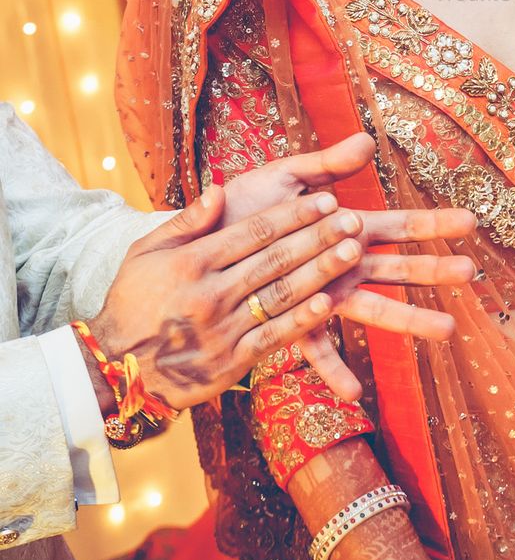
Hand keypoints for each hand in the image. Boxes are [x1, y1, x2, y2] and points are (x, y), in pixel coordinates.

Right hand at [88, 183, 368, 410]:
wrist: (115, 369)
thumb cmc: (133, 302)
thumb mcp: (146, 253)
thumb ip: (185, 222)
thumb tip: (219, 190)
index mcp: (191, 262)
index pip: (254, 232)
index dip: (294, 214)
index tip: (326, 199)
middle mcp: (209, 293)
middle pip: (276, 259)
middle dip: (319, 237)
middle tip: (354, 219)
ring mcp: (222, 328)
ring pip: (281, 294)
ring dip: (322, 272)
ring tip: (354, 252)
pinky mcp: (231, 361)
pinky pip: (274, 336)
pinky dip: (304, 320)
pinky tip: (330, 302)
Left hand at [210, 133, 478, 398]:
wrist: (202, 236)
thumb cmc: (246, 205)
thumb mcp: (287, 176)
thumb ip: (327, 163)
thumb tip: (367, 142)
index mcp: (344, 228)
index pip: (399, 226)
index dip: (434, 224)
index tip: (469, 222)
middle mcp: (341, 265)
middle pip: (398, 269)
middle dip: (435, 269)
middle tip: (471, 272)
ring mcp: (322, 294)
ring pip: (374, 309)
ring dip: (410, 319)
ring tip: (447, 329)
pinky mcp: (292, 317)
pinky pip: (316, 348)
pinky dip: (333, 370)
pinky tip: (353, 392)